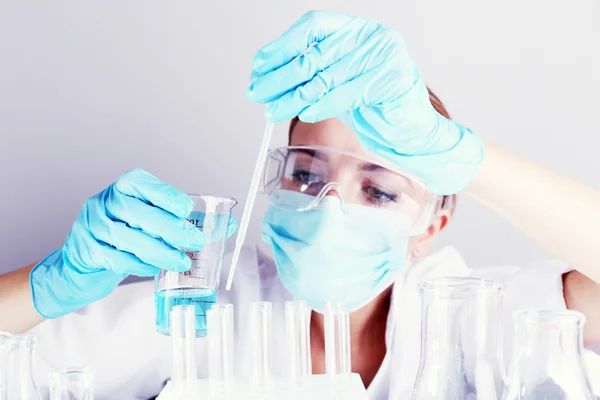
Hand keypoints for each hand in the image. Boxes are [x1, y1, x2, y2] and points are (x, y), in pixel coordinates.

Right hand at [30, 169, 237, 318]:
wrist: (84, 262)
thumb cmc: (128, 236)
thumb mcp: (151, 222)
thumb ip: (184, 221)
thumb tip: (227, 225)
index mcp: (124, 188)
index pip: (141, 183)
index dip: (164, 194)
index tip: (186, 208)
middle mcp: (104, 202)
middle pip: (136, 212)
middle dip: (170, 228)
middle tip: (195, 241)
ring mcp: (93, 226)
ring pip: (127, 238)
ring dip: (159, 251)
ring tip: (182, 262)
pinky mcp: (87, 251)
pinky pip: (117, 258)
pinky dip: (140, 265)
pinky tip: (156, 270)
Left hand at [247, 10, 483, 194]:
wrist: (411, 130)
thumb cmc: (374, 105)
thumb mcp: (337, 82)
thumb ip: (311, 73)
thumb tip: (267, 75)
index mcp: (356, 29)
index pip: (313, 26)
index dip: (282, 46)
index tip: (259, 65)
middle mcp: (371, 36)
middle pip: (315, 53)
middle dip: (280, 76)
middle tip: (257, 91)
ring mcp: (385, 55)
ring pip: (326, 76)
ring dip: (293, 96)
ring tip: (272, 109)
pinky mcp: (392, 80)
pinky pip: (346, 94)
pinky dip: (320, 105)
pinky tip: (304, 113)